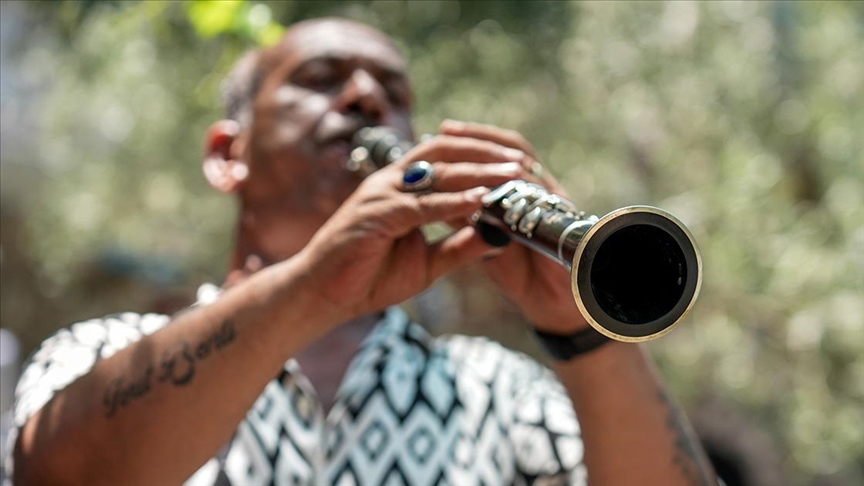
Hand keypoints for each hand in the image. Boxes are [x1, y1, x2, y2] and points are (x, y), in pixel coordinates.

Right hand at [298, 135, 540, 322]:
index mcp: (403, 186)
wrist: (324, 295)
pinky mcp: (374, 215)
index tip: (520, 166)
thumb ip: (460, 246)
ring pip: (437, 172)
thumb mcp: (428, 262)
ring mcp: (381, 194)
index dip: (484, 156)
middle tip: (524, 163)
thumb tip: (499, 236)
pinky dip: (452, 201)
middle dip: (487, 155)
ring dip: (477, 172)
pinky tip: (479, 200)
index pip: (449, 157)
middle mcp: (391, 181)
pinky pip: (420, 205)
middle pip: (446, 152)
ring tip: (511, 176)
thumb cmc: (370, 276)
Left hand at [439, 120, 591, 332]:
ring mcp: (557, 204)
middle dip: (478, 137)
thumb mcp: (490, 241)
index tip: (443, 130)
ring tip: (461, 149)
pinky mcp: (565, 224)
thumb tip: (435, 197)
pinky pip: (539, 199)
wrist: (557, 305)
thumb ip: (469, 219)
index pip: (503, 152)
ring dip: (491, 157)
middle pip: (513, 149)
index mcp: (527, 192)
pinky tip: (485, 187)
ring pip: (526, 167)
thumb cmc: (524, 273)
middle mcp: (544, 191)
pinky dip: (512, 190)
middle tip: (446, 130)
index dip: (475, 138)